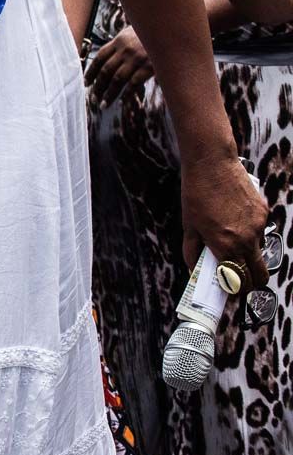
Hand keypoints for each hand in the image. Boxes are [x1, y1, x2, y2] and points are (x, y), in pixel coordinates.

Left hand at [84, 26, 152, 105]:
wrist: (172, 30)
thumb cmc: (152, 33)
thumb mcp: (133, 33)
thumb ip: (121, 45)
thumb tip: (108, 59)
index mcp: (119, 41)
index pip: (99, 58)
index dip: (91, 72)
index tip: (86, 83)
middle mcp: (125, 50)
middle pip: (106, 71)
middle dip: (98, 86)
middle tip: (93, 98)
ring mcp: (137, 58)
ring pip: (117, 79)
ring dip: (109, 93)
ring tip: (103, 104)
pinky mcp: (150, 66)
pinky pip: (134, 83)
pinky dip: (127, 93)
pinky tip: (122, 101)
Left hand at [179, 154, 269, 290]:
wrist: (212, 163)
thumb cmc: (196, 193)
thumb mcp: (189, 226)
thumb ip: (192, 252)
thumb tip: (193, 270)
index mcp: (226, 245)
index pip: (239, 281)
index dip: (236, 290)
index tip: (230, 290)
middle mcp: (247, 239)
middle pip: (260, 274)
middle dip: (251, 282)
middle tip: (238, 280)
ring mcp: (259, 225)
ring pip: (259, 251)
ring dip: (248, 254)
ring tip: (229, 240)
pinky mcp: (264, 212)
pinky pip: (260, 231)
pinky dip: (250, 233)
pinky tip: (234, 220)